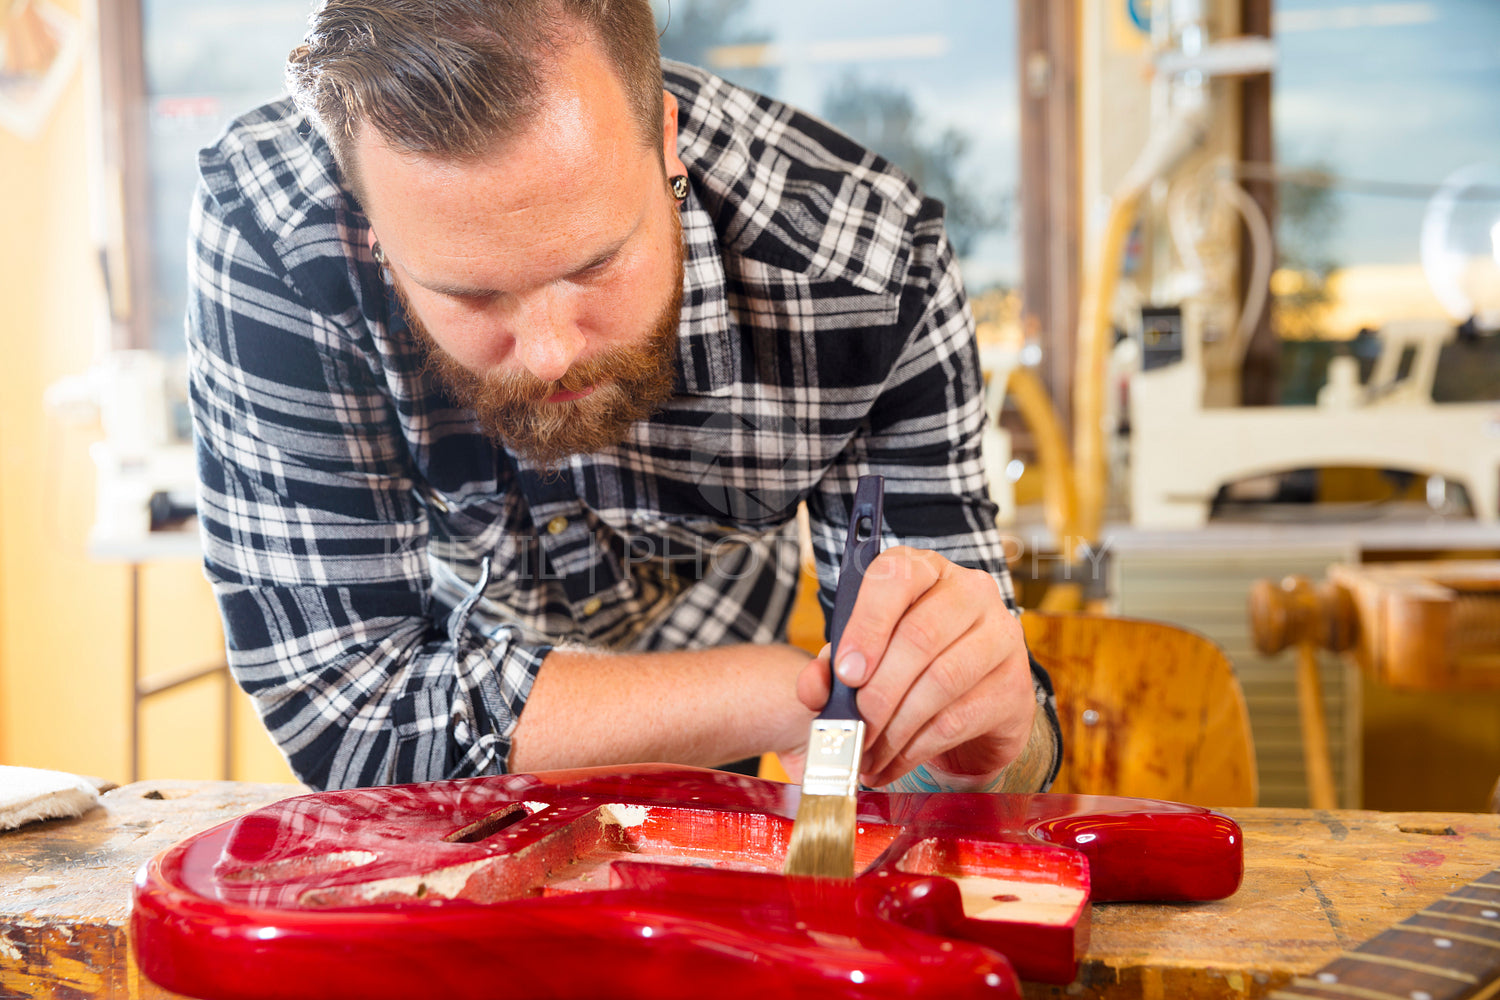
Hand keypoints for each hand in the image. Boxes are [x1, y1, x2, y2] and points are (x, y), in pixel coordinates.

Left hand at [794, 547, 1034, 788]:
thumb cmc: (912, 665)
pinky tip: (893, 762)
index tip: (847, 672)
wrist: (975, 702)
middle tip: (854, 726)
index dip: (867, 625)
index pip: (896, 577)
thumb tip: (814, 687)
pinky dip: (916, 747)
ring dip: (895, 726)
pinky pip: (958, 718)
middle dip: (879, 690)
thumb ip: (831, 668)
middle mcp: (969, 592)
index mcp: (924, 570)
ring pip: (942, 680)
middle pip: (920, 635)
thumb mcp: (865, 657)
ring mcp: (1000, 636)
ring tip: (867, 752)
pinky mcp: (1013, 686)